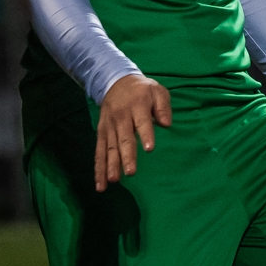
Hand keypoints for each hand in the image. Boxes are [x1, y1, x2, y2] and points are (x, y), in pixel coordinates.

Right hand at [95, 74, 170, 191]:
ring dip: (110, 165)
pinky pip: (99, 151)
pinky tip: (100, 184)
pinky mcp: (101, 133)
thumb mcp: (157, 90)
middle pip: (124, 138)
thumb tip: (167, 124)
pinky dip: (98, 168)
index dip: (145, 134)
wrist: (115, 81)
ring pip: (109, 148)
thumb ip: (163, 106)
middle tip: (130, 172)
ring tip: (112, 181)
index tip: (149, 148)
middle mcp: (121, 117)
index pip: (142, 122)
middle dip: (126, 156)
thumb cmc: (142, 91)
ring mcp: (109, 126)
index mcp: (137, 106)